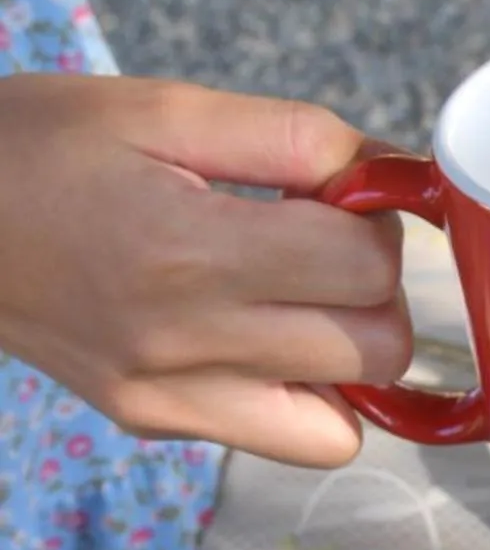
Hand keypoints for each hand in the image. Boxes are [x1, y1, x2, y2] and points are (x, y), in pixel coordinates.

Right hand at [0, 75, 411, 467]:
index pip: (365, 265)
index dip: (376, 221)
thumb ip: (292, 137)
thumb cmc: (38, 147)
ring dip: (352, 352)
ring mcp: (169, 395)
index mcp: (188, 249)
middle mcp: (183, 339)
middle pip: (377, 346)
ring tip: (299, 295)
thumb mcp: (162, 107)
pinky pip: (291, 442)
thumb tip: (391, 173)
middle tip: (324, 244)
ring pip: (349, 417)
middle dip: (376, 289)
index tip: (340, 196)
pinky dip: (311, 400)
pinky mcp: (154, 420)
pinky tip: (271, 342)